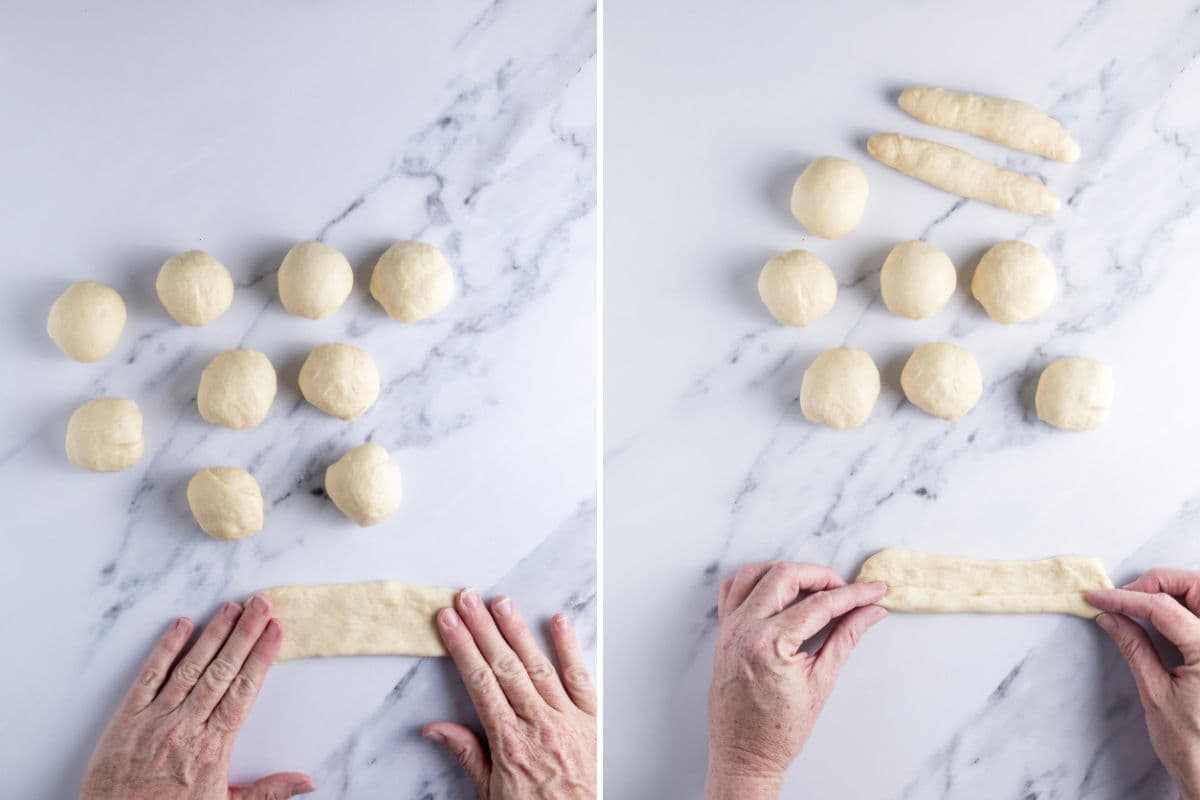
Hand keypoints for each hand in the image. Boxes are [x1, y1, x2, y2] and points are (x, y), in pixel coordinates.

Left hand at [80, 595, 313, 799]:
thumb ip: (268, 792)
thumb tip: (307, 781)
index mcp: (213, 748)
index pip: (245, 691)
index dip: (262, 656)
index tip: (276, 630)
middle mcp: (187, 727)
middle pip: (223, 671)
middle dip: (244, 633)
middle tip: (261, 603)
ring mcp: (155, 720)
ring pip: (190, 668)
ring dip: (213, 634)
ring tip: (231, 607)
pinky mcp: (127, 719)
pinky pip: (148, 678)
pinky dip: (164, 650)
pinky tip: (180, 625)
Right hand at [422, 589, 595, 798]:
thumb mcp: (490, 794)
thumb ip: (467, 755)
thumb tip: (435, 728)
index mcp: (509, 743)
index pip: (479, 682)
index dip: (462, 647)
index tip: (449, 622)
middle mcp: (538, 724)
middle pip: (504, 666)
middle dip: (482, 628)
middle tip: (466, 598)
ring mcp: (567, 719)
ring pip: (538, 665)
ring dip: (517, 631)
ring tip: (501, 602)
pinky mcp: (592, 720)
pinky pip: (580, 679)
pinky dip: (569, 649)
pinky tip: (558, 622)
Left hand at [706, 562, 887, 799]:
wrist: (744, 754)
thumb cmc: (780, 729)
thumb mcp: (821, 682)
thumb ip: (846, 639)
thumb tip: (870, 612)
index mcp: (769, 645)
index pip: (819, 605)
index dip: (852, 594)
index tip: (874, 590)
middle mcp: (743, 630)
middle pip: (784, 576)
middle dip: (819, 576)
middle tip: (844, 589)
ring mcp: (728, 629)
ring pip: (754, 574)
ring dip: (786, 572)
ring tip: (814, 587)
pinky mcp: (722, 632)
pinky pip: (732, 590)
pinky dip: (755, 581)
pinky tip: (777, 591)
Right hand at [1089, 570, 1199, 799]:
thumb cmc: (1192, 746)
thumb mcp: (1154, 693)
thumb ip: (1134, 647)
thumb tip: (1110, 617)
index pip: (1163, 606)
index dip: (1125, 597)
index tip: (1097, 597)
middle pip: (1195, 586)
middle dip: (1156, 582)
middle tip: (1124, 596)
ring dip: (1173, 592)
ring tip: (1139, 604)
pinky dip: (1184, 608)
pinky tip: (1162, 618)